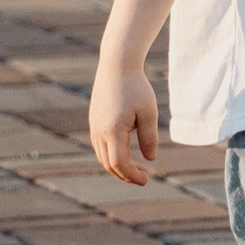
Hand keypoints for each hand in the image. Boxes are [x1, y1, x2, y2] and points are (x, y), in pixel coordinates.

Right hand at [88, 61, 158, 186]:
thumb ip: (149, 138)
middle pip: (109, 164)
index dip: (132, 176)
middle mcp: (99, 131)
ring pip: (102, 156)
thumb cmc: (136, 87)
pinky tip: (125, 152)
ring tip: (135, 168)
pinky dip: (110, 155)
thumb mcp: (149, 112)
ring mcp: (94, 125)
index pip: (120, 164)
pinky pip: (99, 145)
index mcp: (113, 130)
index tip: (146, 179)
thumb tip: (150, 159)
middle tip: (143, 177)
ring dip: (117, 166)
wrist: (116, 64)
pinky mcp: (94, 120)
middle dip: (125, 175)